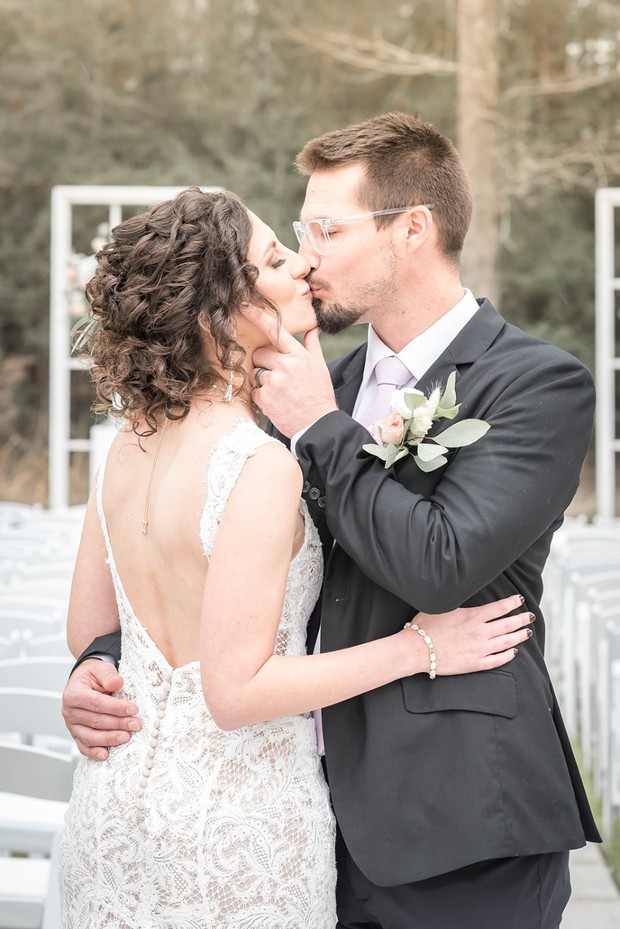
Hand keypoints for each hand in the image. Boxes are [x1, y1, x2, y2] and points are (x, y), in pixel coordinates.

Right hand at [61, 658, 141, 759]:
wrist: (83, 681)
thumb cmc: (92, 675)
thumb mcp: (100, 668)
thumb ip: (108, 675)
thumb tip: (117, 683)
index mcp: (73, 694)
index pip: (96, 703)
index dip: (115, 707)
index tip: (133, 709)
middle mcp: (69, 711)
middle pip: (96, 721)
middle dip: (118, 724)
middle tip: (135, 724)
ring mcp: (72, 725)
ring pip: (90, 736)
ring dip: (109, 739)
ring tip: (126, 737)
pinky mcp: (76, 734)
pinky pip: (83, 746)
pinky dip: (94, 752)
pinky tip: (105, 755)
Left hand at [241, 305, 337, 437]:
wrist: (318, 425)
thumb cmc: (319, 396)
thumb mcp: (320, 368)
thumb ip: (313, 346)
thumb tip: (313, 329)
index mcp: (299, 356)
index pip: (275, 330)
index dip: (258, 316)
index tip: (243, 305)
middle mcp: (286, 365)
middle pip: (260, 354)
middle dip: (265, 364)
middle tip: (279, 378)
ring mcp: (274, 382)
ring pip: (256, 373)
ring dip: (263, 381)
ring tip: (280, 393)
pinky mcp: (265, 398)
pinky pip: (254, 391)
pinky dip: (261, 397)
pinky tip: (276, 403)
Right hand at [409, 594, 533, 675]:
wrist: (417, 649)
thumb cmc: (425, 626)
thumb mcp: (443, 607)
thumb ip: (459, 603)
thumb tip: (468, 596)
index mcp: (473, 616)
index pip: (499, 607)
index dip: (512, 603)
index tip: (520, 600)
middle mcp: (480, 632)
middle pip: (508, 624)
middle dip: (522, 619)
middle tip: (530, 616)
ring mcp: (479, 649)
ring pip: (507, 642)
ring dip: (519, 636)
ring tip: (527, 633)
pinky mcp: (475, 664)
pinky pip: (497, 660)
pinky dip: (508, 655)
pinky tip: (513, 652)